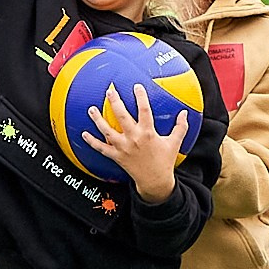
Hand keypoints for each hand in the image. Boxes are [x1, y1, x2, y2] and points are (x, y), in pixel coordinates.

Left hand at [84, 84, 191, 202]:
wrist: (154, 181)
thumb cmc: (164, 161)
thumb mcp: (174, 143)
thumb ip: (180, 127)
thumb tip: (185, 113)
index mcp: (148, 133)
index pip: (144, 110)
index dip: (140, 97)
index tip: (136, 86)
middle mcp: (134, 138)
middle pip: (122, 116)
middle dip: (115, 102)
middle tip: (109, 91)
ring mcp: (123, 147)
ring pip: (107, 131)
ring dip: (98, 119)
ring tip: (92, 109)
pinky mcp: (116, 156)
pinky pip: (101, 148)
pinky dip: (91, 142)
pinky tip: (83, 134)